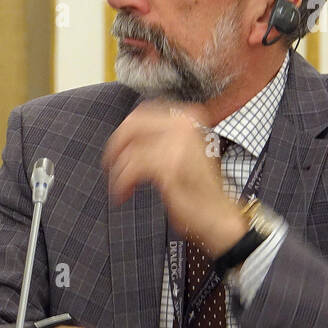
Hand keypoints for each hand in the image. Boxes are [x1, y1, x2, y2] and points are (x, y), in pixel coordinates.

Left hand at [101, 101, 246, 257]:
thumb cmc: (199, 188)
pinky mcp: (169, 166)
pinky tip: (123, 193)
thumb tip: (126, 135)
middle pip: (132, 125)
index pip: (143, 113)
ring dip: (118, 172)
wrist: (218, 214)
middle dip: (116, 146)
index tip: (117, 148)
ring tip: (121, 187)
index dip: (125, 131)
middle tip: (110, 164)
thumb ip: (159, 137)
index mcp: (188, 117)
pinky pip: (130, 169)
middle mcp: (184, 125)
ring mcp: (177, 144)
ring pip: (129, 151)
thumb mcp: (182, 151)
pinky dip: (122, 183)